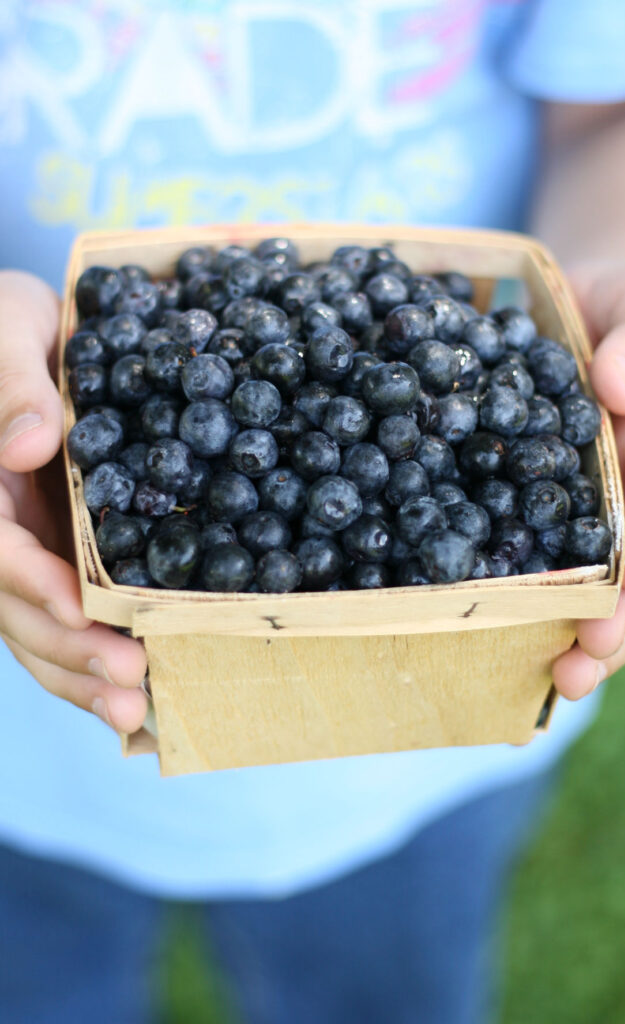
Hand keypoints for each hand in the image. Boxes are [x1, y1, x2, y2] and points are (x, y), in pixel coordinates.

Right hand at [0, 271, 147, 731]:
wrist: (18, 333)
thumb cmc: (6, 321)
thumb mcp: (9, 328)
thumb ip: (12, 382)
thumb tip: (35, 442)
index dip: (32, 581)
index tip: (84, 611)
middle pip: (15, 607)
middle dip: (69, 651)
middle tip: (130, 689)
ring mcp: (21, 547)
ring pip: (35, 626)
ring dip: (79, 675)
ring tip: (136, 714)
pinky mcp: (53, 554)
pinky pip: (63, 614)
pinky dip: (90, 655)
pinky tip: (136, 690)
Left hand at [552, 261, 624, 698]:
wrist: (578, 313)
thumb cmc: (622, 312)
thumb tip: (617, 385)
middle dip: (615, 625)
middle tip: (581, 664)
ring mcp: (586, 520)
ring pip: (592, 591)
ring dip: (575, 638)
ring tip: (555, 683)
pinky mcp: (538, 520)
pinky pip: (534, 566)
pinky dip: (523, 607)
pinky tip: (494, 646)